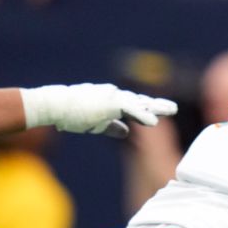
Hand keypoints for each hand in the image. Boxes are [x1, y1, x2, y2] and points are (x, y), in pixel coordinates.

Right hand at [22, 83, 177, 136]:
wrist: (54, 105)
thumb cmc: (70, 113)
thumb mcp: (95, 122)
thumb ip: (112, 126)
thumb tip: (126, 131)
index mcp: (110, 100)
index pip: (133, 105)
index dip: (146, 109)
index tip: (160, 113)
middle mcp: (113, 96)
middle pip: (139, 101)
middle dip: (156, 105)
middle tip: (173, 108)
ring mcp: (111, 97)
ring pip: (138, 102)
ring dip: (155, 107)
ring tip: (172, 110)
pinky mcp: (108, 103)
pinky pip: (130, 109)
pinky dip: (142, 115)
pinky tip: (154, 122)